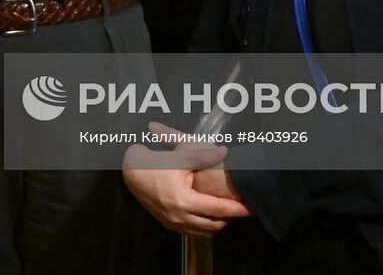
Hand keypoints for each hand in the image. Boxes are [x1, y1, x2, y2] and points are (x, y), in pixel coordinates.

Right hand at [122, 126, 247, 235]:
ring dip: (217, 224)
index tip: (250, 207)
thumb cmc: (156, 163)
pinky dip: (204, 227)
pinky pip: (192, 232)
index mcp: (183, 200)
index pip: (217, 209)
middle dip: (229, 218)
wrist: (132, 172)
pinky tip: (210, 217)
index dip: (235, 208)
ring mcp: (172, 222)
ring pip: (203, 232)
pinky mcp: (168, 224)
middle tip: (241, 209)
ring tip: (228, 213)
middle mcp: (178, 216)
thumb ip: (203, 155)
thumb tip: (224, 151)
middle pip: (213, 224)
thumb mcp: (180, 156)